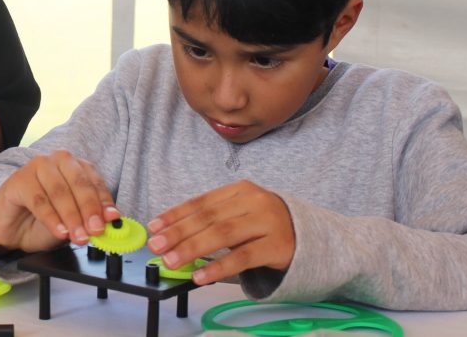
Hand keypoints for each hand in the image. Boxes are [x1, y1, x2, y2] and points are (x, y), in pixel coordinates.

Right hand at [0, 150, 119, 254]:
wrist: (12, 228)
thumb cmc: (44, 220)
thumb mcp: (72, 222)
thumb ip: (89, 220)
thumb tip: (110, 223)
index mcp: (76, 166)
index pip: (95, 182)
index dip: (105, 202)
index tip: (112, 220)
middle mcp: (58, 161)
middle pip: (79, 183)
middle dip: (89, 209)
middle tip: (95, 230)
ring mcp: (37, 167)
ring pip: (59, 191)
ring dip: (71, 216)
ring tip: (78, 236)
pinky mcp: (19, 180)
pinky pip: (38, 199)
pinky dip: (51, 218)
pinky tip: (59, 231)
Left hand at [146, 180, 294, 284]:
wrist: (312, 236)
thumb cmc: (265, 225)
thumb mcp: (241, 213)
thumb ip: (212, 220)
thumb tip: (171, 236)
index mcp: (240, 190)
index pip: (201, 202)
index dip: (176, 214)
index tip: (154, 227)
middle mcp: (254, 201)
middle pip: (209, 218)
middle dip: (179, 232)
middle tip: (156, 246)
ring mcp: (267, 222)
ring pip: (223, 235)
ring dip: (193, 248)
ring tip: (172, 261)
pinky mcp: (277, 247)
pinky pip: (243, 258)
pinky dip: (219, 267)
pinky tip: (201, 277)